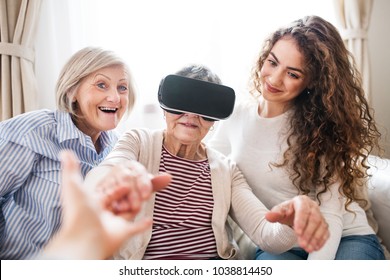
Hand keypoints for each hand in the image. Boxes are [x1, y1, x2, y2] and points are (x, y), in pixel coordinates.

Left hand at [43, 150, 169, 258]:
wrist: (83, 239)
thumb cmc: (78, 213)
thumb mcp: (73, 185)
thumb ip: (70, 168)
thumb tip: (64, 151)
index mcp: (94, 202)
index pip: (110, 190)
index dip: (117, 185)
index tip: (123, 182)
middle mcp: (103, 213)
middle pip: (121, 199)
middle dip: (129, 193)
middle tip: (134, 190)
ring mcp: (113, 223)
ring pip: (129, 211)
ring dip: (136, 204)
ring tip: (139, 201)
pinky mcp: (122, 233)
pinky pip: (135, 228)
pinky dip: (143, 225)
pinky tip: (150, 220)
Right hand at [96, 161, 170, 219]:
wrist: (116, 188)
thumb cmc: (136, 188)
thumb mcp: (146, 185)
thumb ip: (157, 183)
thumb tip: (170, 177)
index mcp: (134, 166)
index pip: (139, 173)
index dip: (143, 185)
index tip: (147, 197)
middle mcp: (121, 168)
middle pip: (127, 179)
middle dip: (132, 194)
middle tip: (137, 207)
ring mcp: (109, 176)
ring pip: (115, 185)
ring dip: (120, 197)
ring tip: (126, 209)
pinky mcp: (100, 185)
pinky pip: (104, 192)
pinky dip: (109, 200)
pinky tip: (114, 209)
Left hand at [265, 195, 328, 252]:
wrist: (293, 214)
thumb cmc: (286, 212)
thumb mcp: (279, 212)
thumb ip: (274, 214)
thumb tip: (268, 216)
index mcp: (302, 201)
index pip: (303, 210)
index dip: (301, 221)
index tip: (297, 232)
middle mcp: (313, 206)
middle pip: (314, 219)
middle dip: (308, 233)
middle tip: (302, 244)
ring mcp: (320, 215)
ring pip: (321, 226)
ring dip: (315, 238)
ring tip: (308, 249)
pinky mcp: (324, 224)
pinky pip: (326, 232)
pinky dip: (321, 240)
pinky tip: (315, 247)